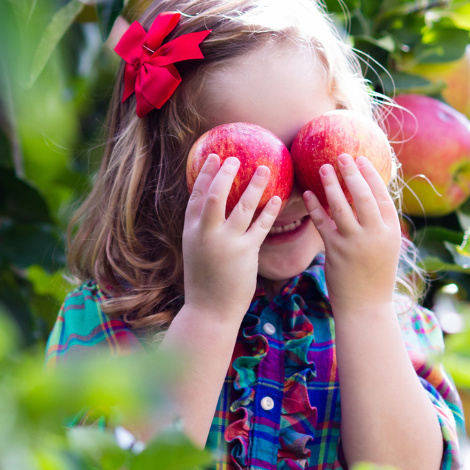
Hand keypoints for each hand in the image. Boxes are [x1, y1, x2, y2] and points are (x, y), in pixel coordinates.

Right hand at [182, 154, 280, 321]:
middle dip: (225, 174)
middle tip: (237, 158)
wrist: (209, 311)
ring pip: (242, 206)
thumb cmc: (204, 282)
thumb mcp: (196, 252)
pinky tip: (277, 198)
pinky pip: (261, 226)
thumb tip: (215, 213)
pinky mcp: (245, 253)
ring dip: (254, 185)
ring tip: (265, 169)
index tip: (214, 158)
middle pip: (215, 195)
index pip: (196, 196)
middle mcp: (206, 234)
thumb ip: (203, 231)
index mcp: (191, 232)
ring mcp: (226, 243)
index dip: (205, 175)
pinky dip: (270, 210)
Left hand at [303, 154, 400, 313]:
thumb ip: (379, 226)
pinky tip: (308, 194)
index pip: (382, 197)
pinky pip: (323, 223)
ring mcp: (355, 243)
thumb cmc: (375, 277)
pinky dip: (315, 207)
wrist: (366, 307)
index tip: (361, 160)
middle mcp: (375, 235)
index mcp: (390, 232)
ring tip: (323, 167)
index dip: (371, 176)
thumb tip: (370, 201)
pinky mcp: (336, 251)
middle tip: (341, 155)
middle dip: (352, 173)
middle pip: (364, 197)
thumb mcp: (386, 250)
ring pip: (342, 207)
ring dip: (331, 185)